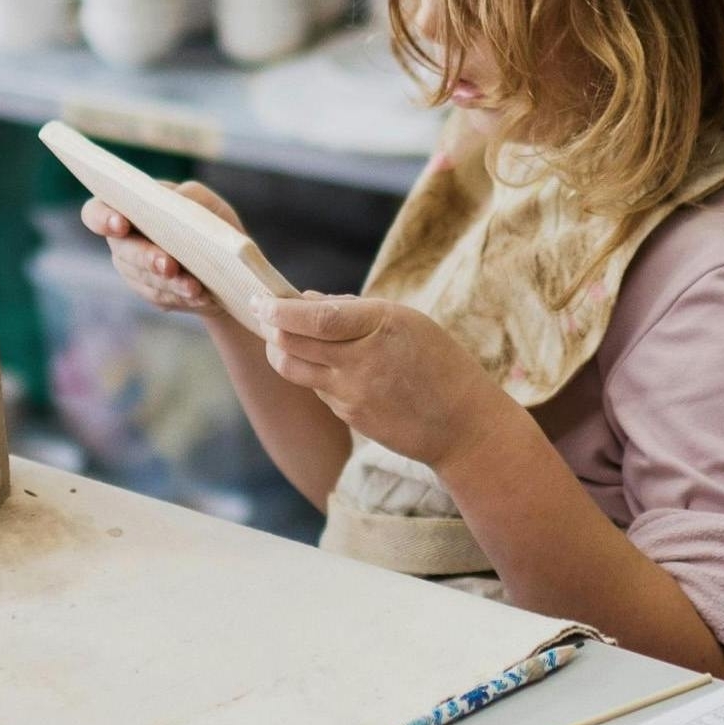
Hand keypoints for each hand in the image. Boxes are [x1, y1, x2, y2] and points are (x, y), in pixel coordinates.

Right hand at [81, 181, 245, 316]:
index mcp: (128, 209)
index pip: (96, 213)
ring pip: (144, 278)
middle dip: (146, 257)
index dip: (102, 218)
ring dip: (169, 283)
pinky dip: (182, 296)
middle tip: (169, 265)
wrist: (228, 259)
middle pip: (123, 250)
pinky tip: (200, 296)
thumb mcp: (206, 202)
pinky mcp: (152, 293)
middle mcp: (124, 241)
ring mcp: (135, 270)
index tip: (121, 224)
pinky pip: (162, 297)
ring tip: (194, 286)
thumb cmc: (209, 221)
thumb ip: (190, 195)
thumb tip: (177, 200)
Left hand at [255, 294, 508, 472]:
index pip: (316, 317)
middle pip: (293, 342)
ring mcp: (353, 392)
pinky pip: (316, 387)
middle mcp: (363, 359)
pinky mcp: (349, 415)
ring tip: (280, 336)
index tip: (261, 299)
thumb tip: (306, 298)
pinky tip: (324, 363)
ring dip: (281, 350)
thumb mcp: (407, 322)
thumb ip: (354, 309)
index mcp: (382, 324)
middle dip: (271, 326)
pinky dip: (310, 371)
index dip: (281, 309)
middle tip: (262, 312)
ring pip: (294, 368)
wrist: (462, 426)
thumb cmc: (438, 363)